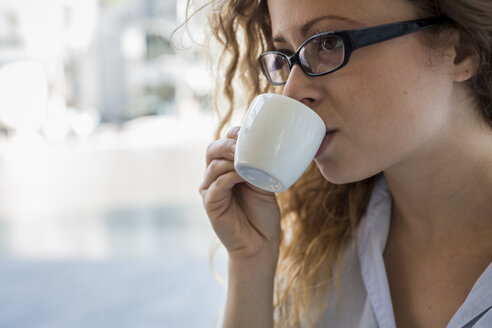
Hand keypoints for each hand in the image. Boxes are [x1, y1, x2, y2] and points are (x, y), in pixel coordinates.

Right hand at [199, 126, 280, 260]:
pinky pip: (216, 185)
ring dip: (231, 161)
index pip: (223, 142)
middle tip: (245, 147)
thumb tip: (266, 144)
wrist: (260, 242)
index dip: (234, 134)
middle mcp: (214, 176)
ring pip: (214, 165)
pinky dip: (229, 178)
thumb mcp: (264, 182)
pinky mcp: (210, 204)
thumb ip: (261, 164)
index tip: (251, 133)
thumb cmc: (262, 213)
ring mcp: (210, 190)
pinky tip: (243, 177)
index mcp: (226, 168)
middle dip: (228, 144)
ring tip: (248, 163)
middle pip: (212, 149)